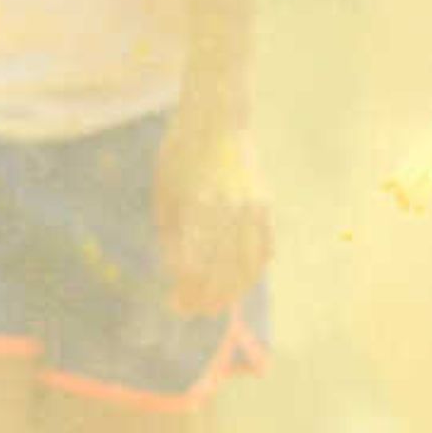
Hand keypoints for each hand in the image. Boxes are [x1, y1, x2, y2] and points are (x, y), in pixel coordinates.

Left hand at [153, 111, 271, 316]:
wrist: (217, 121)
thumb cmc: (179, 157)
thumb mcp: (164, 195)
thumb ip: (171, 236)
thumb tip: (178, 276)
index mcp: (199, 208)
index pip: (195, 267)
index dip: (186, 292)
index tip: (176, 304)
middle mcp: (230, 212)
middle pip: (223, 273)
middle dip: (208, 298)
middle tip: (194, 311)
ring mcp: (253, 210)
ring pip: (248, 267)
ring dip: (233, 292)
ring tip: (217, 303)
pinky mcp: (266, 207)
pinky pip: (265, 250)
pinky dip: (254, 270)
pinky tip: (240, 281)